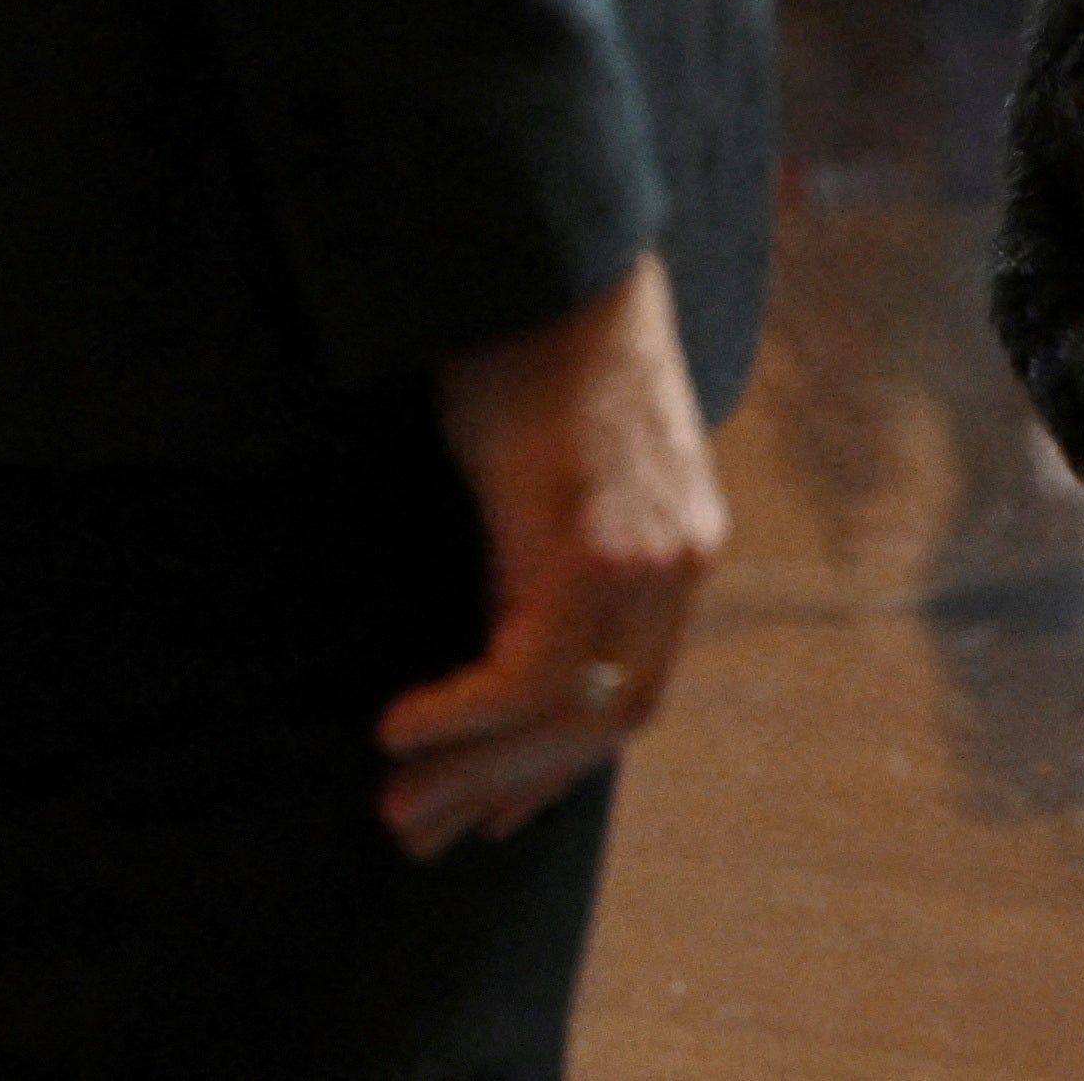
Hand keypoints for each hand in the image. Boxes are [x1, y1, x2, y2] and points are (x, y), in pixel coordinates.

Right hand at [377, 256, 725, 858]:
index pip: (634, 694)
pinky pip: (527, 671)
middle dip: (509, 786)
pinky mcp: (590, 542)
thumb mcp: (560, 466)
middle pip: (608, 722)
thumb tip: (494, 625)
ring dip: (475, 768)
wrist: (548, 255)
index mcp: (685, 547)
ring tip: (398, 799)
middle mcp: (681, 562)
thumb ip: (555, 546)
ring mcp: (645, 556)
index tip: (490, 809)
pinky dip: (463, 712)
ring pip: (568, 712)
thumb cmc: (536, 345)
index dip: (559, 764)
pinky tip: (402, 725)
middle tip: (421, 828)